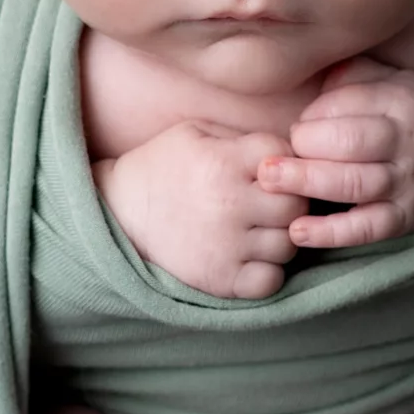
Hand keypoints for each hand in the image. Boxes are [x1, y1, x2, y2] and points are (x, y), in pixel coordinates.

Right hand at [93, 122, 307, 299]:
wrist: (117, 215)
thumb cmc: (159, 168)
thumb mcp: (192, 133)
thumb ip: (239, 137)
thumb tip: (284, 152)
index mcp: (224, 162)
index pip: (285, 157)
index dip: (282, 161)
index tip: (265, 171)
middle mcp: (230, 203)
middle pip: (295, 204)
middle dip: (289, 201)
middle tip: (271, 204)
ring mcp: (227, 245)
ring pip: (289, 243)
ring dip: (280, 237)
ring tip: (259, 231)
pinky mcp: (220, 279)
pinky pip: (271, 280)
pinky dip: (268, 272)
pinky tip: (252, 259)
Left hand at [254, 56, 413, 252]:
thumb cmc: (400, 112)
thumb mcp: (386, 79)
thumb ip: (348, 74)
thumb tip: (301, 67)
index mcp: (402, 100)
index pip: (351, 102)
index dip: (314, 114)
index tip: (294, 125)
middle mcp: (408, 140)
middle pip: (351, 143)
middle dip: (304, 148)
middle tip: (267, 157)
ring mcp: (407, 182)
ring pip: (356, 184)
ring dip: (308, 183)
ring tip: (269, 181)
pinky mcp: (403, 218)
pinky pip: (367, 229)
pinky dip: (331, 233)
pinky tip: (297, 230)